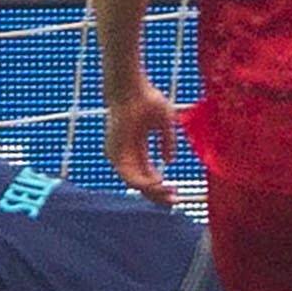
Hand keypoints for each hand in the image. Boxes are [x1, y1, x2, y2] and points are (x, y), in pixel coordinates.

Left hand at [107, 80, 182, 206]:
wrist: (130, 89)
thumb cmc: (146, 99)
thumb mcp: (164, 123)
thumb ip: (167, 142)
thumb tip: (169, 161)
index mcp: (137, 147)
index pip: (148, 174)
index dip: (162, 185)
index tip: (177, 191)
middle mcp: (127, 154)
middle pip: (142, 183)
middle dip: (158, 194)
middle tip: (175, 202)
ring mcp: (119, 155)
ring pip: (135, 184)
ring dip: (152, 192)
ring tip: (169, 195)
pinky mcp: (115, 153)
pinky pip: (128, 176)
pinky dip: (143, 183)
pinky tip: (158, 185)